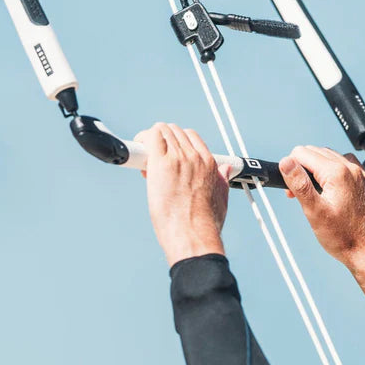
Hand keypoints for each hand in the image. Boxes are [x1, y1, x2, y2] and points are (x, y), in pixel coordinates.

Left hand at [134, 123, 231, 267]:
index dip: (176, 142)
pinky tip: (138, 156)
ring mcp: (178, 158)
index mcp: (209, 163)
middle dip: (161, 140)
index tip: (169, 155)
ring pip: (161, 130)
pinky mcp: (160, 164)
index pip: (190, 136)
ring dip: (149, 140)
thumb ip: (222, 179)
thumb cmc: (205, 223)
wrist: (193, 234)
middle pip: (174, 130)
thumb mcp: (221, 196)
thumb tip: (226, 170)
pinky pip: (149, 138)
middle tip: (153, 158)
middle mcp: (194, 156)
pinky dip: (141, 141)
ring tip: (145, 159)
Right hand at [279, 146, 364, 298]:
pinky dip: (332, 173)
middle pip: (316, 152)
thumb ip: (299, 183)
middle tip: (297, 194)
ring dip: (316, 170)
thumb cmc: (342, 236)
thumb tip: (286, 161)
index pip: (302, 153)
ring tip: (312, 194)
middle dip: (302, 169)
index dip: (291, 168)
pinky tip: (329, 190)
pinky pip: (344, 166)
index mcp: (337, 172)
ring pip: (330, 158)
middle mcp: (352, 168)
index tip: (291, 190)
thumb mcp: (314, 211)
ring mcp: (361, 175)